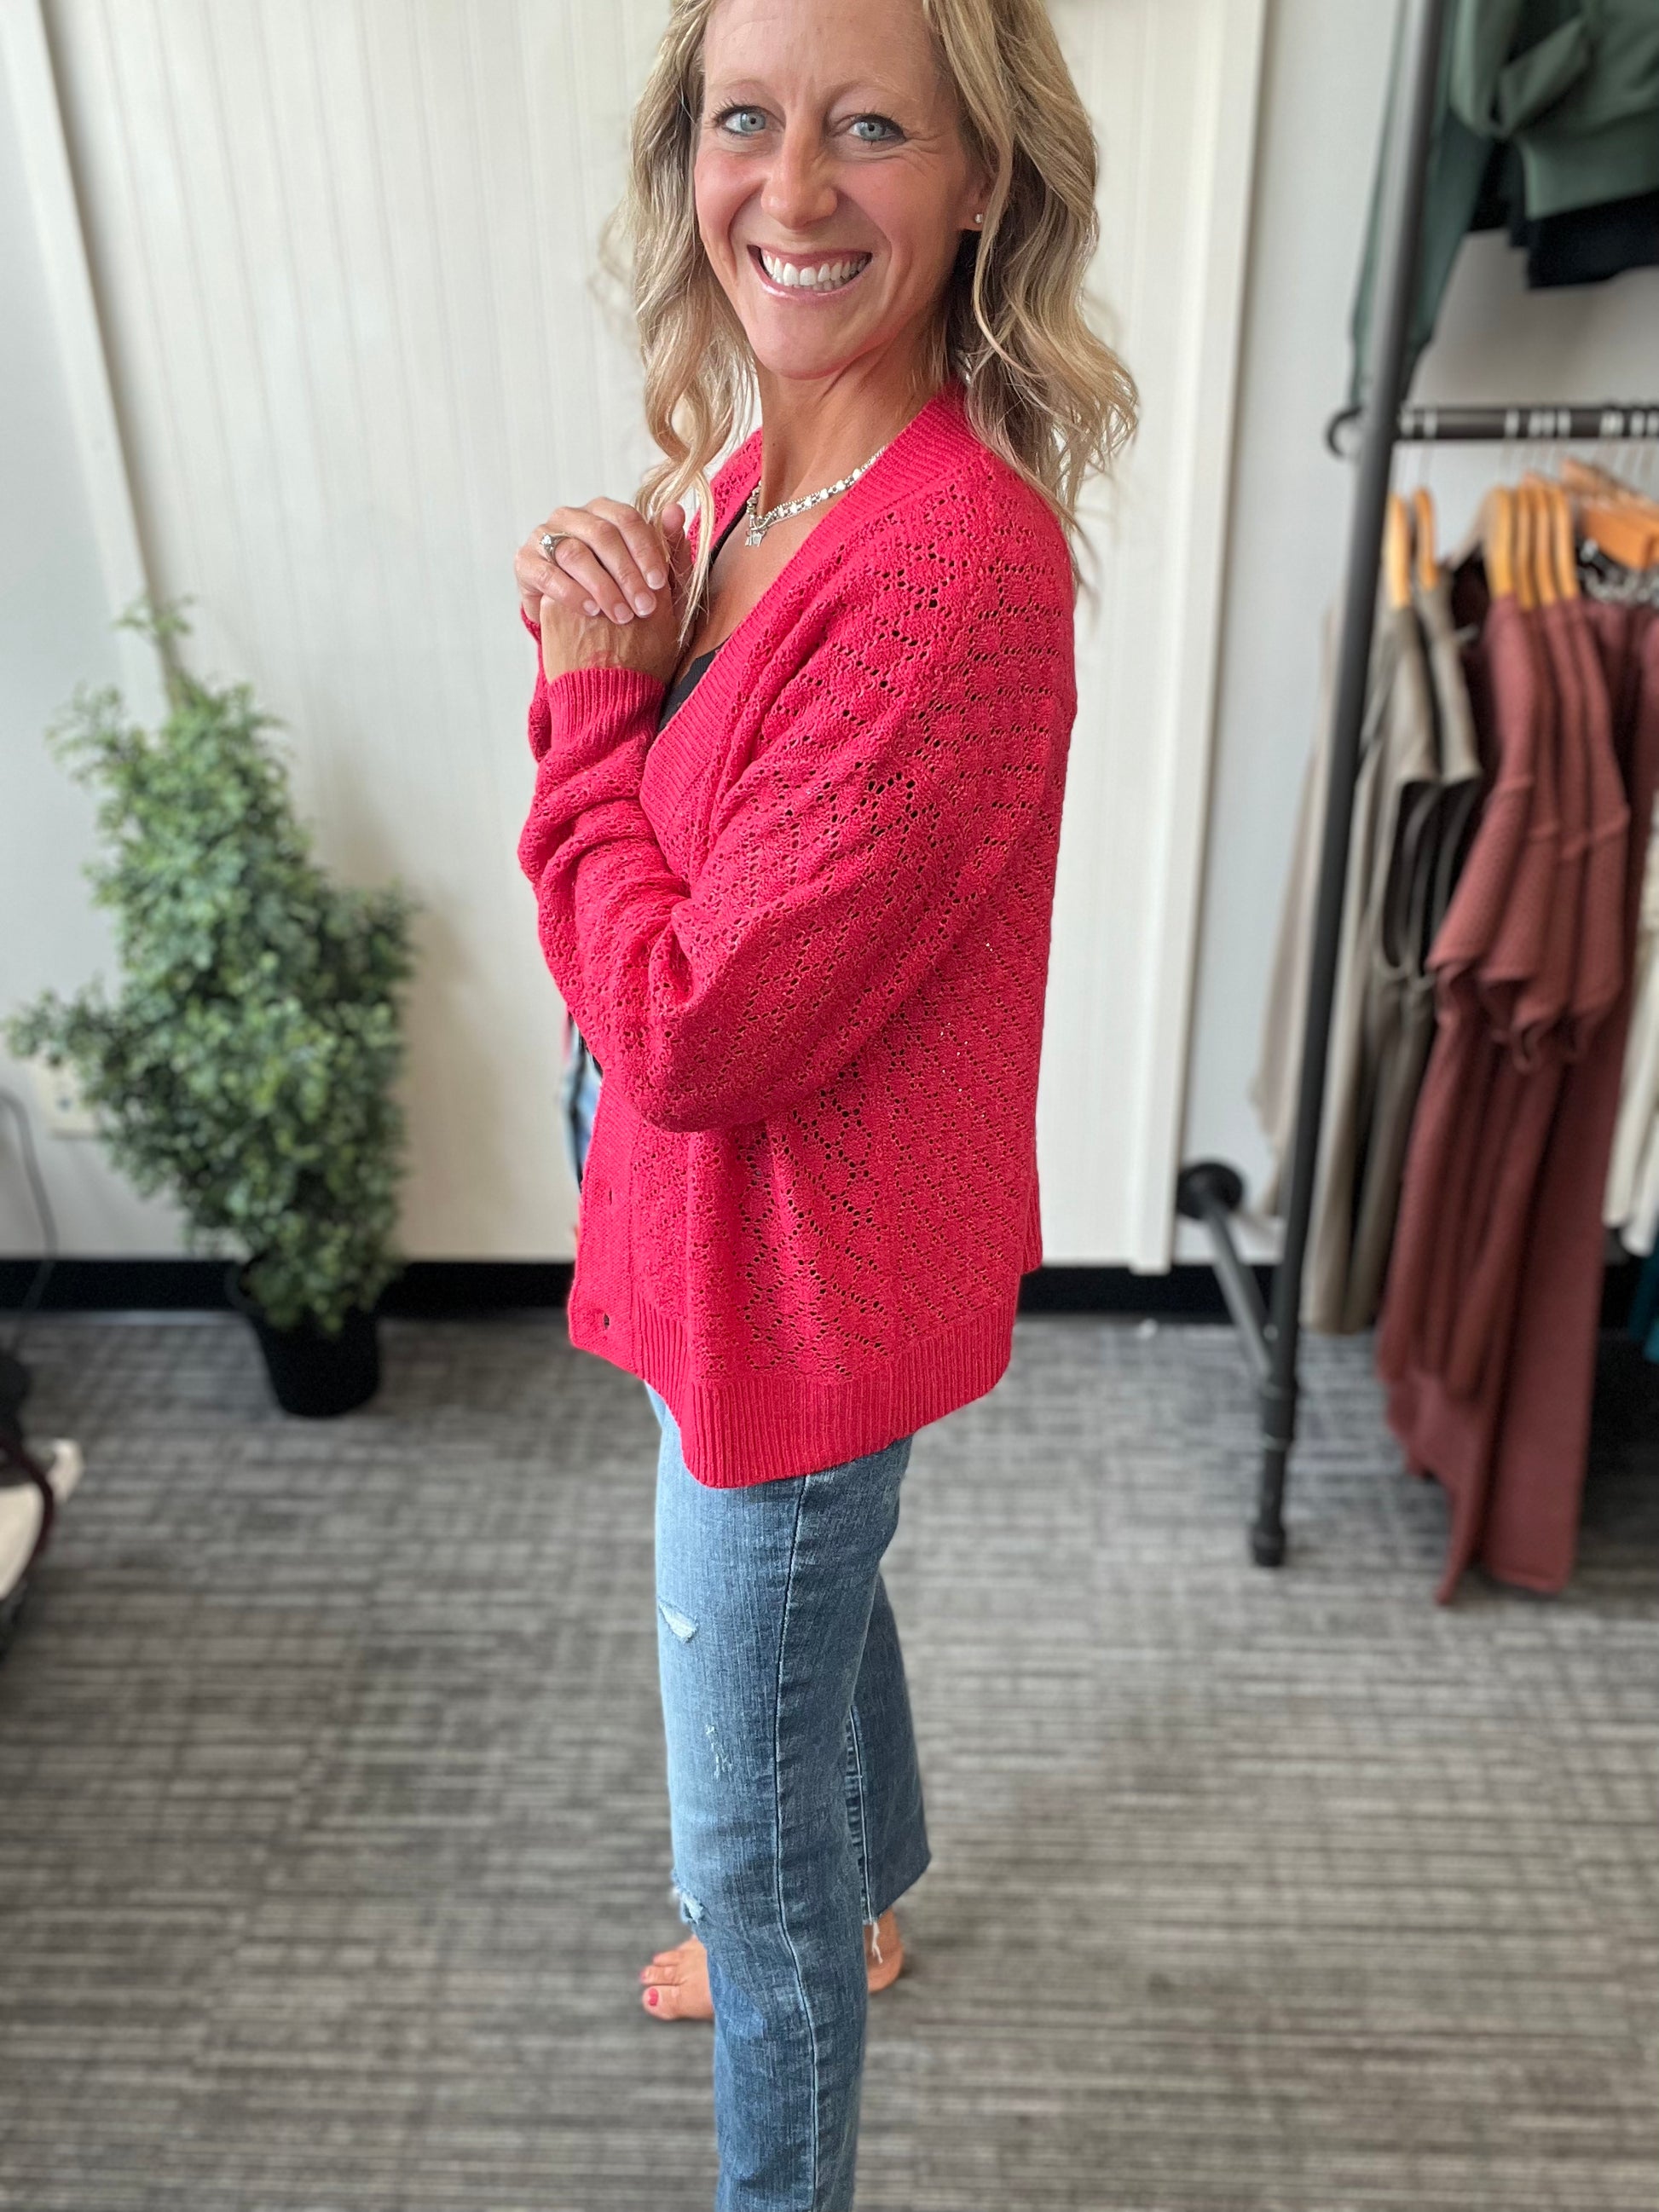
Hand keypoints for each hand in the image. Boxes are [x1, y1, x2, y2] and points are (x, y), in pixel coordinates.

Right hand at [516, 497, 689, 686]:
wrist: (580, 635)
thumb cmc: (622, 600)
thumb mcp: (650, 581)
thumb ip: (667, 548)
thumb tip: (675, 511)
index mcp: (604, 513)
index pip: (627, 519)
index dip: (645, 550)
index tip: (659, 584)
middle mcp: (573, 517)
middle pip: (601, 534)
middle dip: (627, 573)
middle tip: (644, 607)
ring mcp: (545, 537)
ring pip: (574, 552)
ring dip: (602, 586)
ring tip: (621, 615)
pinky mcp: (525, 562)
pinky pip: (546, 573)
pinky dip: (571, 592)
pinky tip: (590, 610)